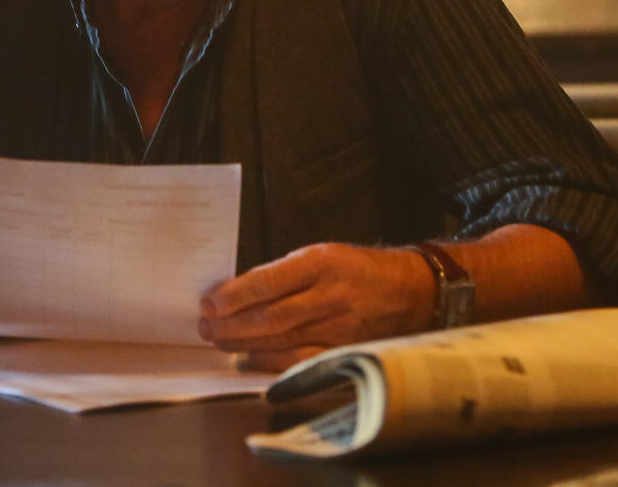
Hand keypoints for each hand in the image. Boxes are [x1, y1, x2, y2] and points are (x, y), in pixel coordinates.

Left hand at [197, 242, 432, 371]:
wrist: (413, 290)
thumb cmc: (358, 269)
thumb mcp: (323, 255)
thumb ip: (284, 274)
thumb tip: (239, 293)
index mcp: (320, 263)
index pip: (267, 282)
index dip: (233, 295)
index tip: (209, 301)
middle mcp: (328, 296)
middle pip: (269, 316)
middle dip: (230, 324)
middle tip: (205, 326)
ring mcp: (338, 328)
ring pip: (280, 341)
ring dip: (243, 344)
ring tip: (218, 341)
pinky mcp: (344, 350)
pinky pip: (300, 361)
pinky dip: (270, 363)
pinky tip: (249, 360)